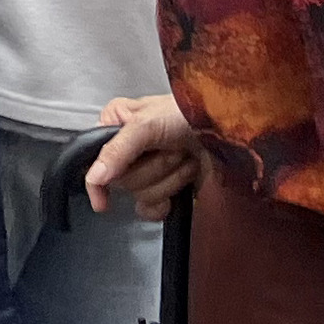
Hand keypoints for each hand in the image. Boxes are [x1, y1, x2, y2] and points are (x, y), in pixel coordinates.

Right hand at [86, 94, 198, 219]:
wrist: (229, 130)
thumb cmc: (188, 112)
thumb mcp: (146, 124)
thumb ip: (117, 150)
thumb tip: (95, 177)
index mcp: (115, 126)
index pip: (94, 159)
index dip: (98, 181)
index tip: (102, 202)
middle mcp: (127, 150)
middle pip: (122, 181)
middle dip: (152, 168)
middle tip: (171, 149)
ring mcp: (147, 171)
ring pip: (141, 196)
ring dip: (170, 179)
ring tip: (185, 157)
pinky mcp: (166, 190)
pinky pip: (152, 211)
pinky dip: (167, 202)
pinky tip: (180, 188)